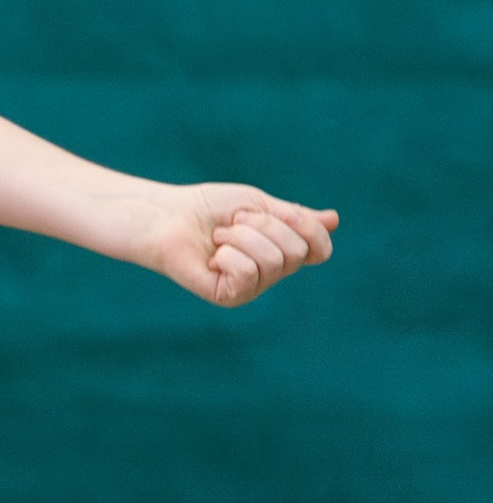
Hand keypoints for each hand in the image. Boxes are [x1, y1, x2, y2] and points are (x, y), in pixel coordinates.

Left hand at [140, 183, 337, 308]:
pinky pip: (247, 273)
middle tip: (233, 223)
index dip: (309, 229)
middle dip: (263, 225)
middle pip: (295, 251)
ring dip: (241, 236)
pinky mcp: (230, 297)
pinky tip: (212, 256)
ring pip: (272, 260)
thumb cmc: (210, 208)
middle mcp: (272, 273)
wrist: (169, 217)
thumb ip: (295, 217)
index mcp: (283, 250)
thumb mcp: (258, 205)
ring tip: (219, 237)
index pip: (320, 250)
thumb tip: (334, 220)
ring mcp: (252, 287)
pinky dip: (228, 254)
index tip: (286, 212)